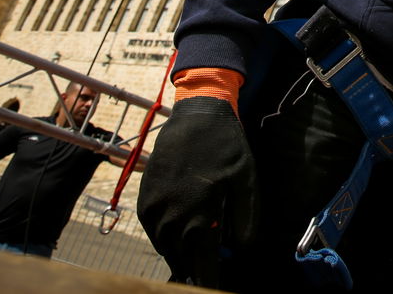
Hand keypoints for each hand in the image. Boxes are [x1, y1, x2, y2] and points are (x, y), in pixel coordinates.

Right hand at [137, 96, 257, 285]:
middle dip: (192, 271)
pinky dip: (163, 241)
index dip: (207, 279)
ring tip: (189, 268)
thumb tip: (242, 249)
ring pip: (164, 248)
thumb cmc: (227, 147)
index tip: (211, 287)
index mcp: (199, 216)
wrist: (196, 115)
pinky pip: (152, 231)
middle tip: (199, 280)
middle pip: (181, 260)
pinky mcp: (145, 198)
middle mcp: (172, 217)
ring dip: (177, 258)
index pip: (202, 264)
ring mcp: (155, 208)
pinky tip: (174, 242)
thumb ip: (246, 217)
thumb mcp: (247, 180)